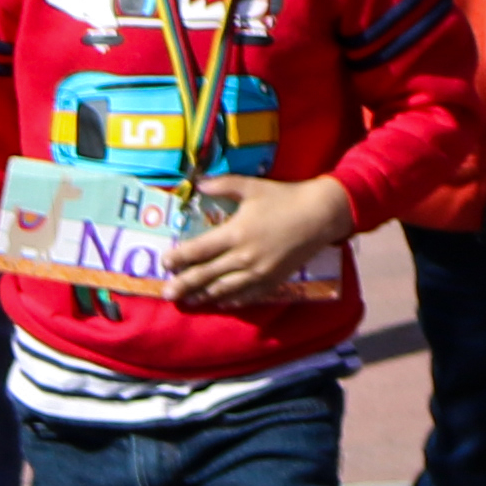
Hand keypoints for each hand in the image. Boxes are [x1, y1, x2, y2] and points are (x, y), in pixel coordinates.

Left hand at [159, 172, 359, 310]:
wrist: (321, 215)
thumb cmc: (285, 198)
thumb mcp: (252, 187)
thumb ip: (222, 185)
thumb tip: (199, 183)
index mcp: (235, 233)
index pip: (197, 251)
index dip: (178, 259)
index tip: (164, 263)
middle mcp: (243, 257)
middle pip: (204, 276)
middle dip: (183, 285)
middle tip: (166, 293)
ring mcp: (258, 273)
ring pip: (222, 291)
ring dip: (202, 296)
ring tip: (188, 300)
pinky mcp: (272, 281)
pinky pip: (246, 297)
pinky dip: (229, 301)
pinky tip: (220, 302)